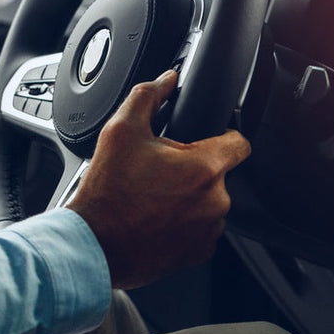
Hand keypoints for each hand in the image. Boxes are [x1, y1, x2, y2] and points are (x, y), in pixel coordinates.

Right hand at [66, 70, 250, 288]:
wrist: (93, 245)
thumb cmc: (107, 194)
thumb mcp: (121, 131)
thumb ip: (148, 96)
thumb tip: (166, 80)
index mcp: (205, 168)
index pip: (240, 142)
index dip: (224, 135)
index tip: (207, 140)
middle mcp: (215, 200)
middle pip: (219, 173)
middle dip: (195, 169)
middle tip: (162, 172)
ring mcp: (209, 229)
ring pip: (210, 202)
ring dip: (191, 198)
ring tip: (156, 197)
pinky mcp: (199, 253)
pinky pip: (202, 230)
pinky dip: (185, 223)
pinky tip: (158, 219)